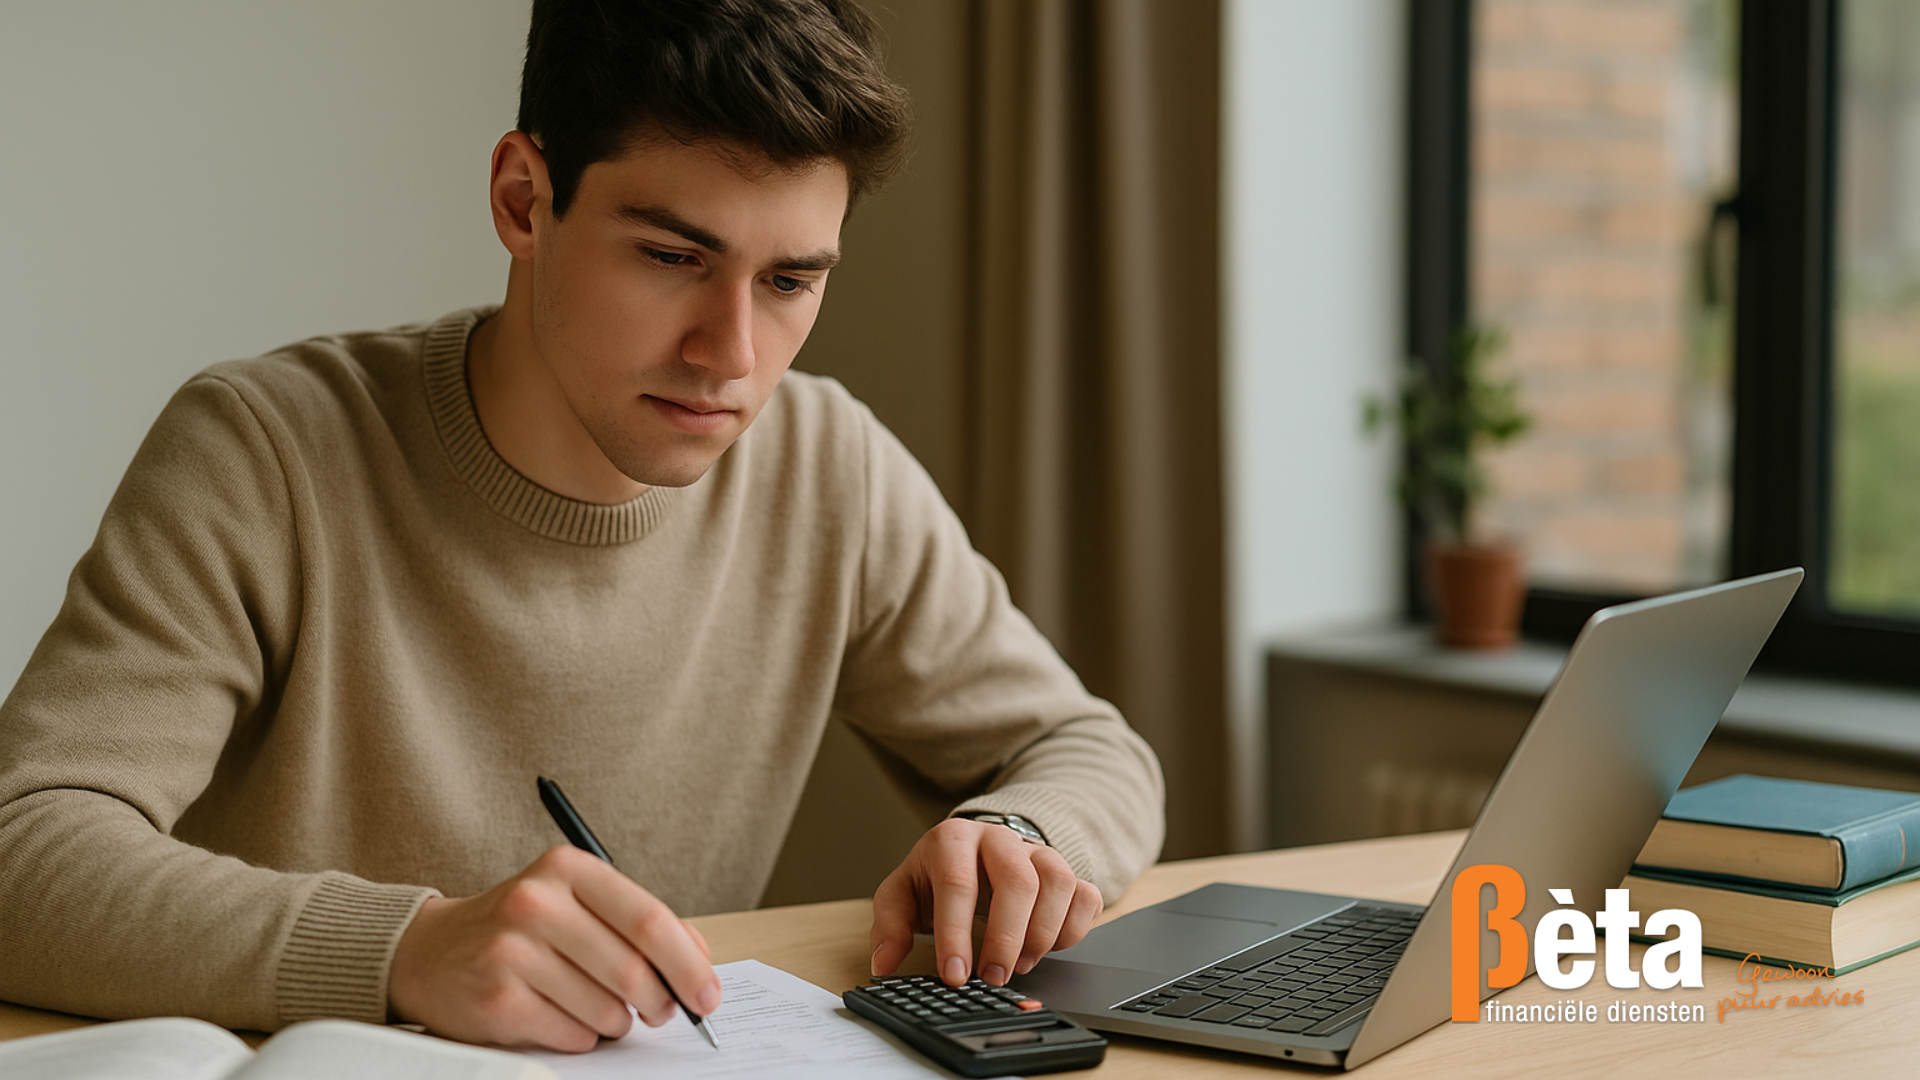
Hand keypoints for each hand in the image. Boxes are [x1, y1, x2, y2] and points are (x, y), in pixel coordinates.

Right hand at [389, 845, 719, 1051]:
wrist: (430, 952)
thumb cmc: (522, 928)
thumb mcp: (577, 903)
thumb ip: (637, 922)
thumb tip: (698, 960)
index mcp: (567, 868)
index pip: (647, 918)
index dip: (687, 963)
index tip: (707, 993)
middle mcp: (537, 903)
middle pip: (632, 969)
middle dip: (661, 1002)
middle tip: (664, 1012)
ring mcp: (512, 951)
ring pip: (606, 1009)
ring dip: (618, 1022)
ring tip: (600, 1009)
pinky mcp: (497, 999)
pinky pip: (573, 1035)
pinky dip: (583, 1036)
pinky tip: (564, 1017)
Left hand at [869, 817, 1101, 987]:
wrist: (975, 852)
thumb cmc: (937, 876)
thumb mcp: (902, 893)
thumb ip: (890, 924)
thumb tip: (884, 963)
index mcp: (953, 839)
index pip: (958, 884)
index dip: (956, 933)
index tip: (955, 975)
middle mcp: (999, 839)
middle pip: (1017, 880)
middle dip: (1006, 937)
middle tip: (993, 977)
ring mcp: (1038, 851)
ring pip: (1058, 882)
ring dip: (1042, 932)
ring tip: (1020, 964)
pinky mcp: (1068, 870)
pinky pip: (1086, 894)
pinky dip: (1073, 928)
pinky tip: (1049, 948)